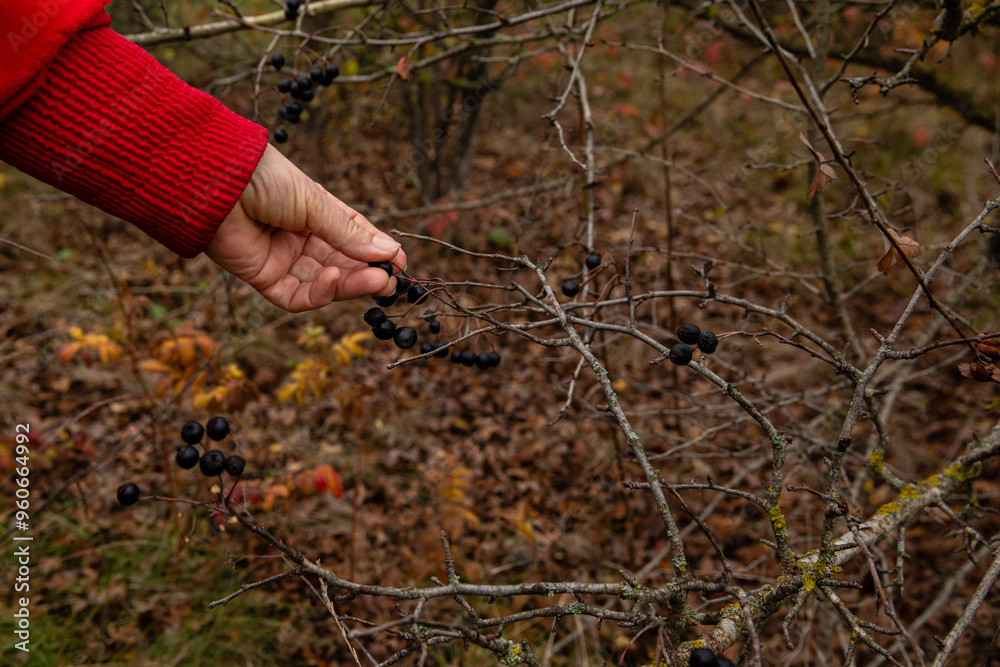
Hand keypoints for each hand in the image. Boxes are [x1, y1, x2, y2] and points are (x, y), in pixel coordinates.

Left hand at [205, 145, 405, 311]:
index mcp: (316, 213)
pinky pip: (296, 295)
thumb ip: (348, 233)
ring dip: (349, 284)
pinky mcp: (263, 277)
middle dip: (367, 273)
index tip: (400, 263)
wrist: (214, 181)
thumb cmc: (264, 178)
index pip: (354, 237)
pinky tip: (333, 280)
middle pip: (342, 264)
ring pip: (323, 284)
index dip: (377, 251)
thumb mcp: (315, 203)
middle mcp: (301, 238)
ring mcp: (283, 259)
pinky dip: (318, 293)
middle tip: (391, 282)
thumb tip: (390, 253)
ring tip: (375, 282)